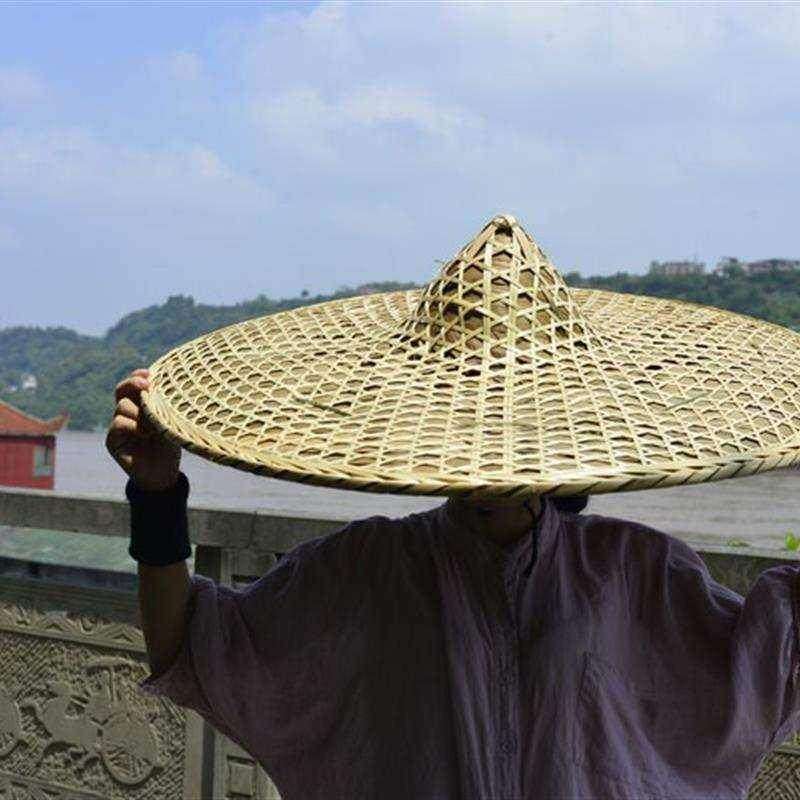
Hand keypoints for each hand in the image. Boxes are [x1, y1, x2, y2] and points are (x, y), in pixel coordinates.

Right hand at [105, 368, 181, 490]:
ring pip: (122, 406)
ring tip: (155, 426)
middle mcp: (127, 412)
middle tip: (147, 385)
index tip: (151, 373)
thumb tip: (167, 386)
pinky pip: (118, 423)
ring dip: (140, 412)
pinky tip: (146, 434)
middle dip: (134, 383)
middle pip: (122, 390)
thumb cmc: (170, 445)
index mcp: (141, 405)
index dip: (139, 375)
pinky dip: (132, 425)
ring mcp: (118, 426)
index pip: (134, 384)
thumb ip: (165, 406)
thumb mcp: (171, 422)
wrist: (163, 474)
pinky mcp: (112, 441)